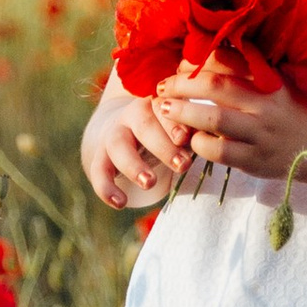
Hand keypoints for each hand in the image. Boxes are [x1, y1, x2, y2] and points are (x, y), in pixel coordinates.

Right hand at [81, 83, 185, 211]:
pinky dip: (106, 187)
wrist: (127, 129)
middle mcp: (132, 115)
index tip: (187, 139)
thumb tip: (208, 141)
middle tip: (183, 166)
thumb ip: (190, 132)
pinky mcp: (99, 155)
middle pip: (144, 127)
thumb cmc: (165, 130)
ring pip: (119, 146)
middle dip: (163, 147)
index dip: (174, 124)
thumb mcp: (178, 127)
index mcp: (156, 103)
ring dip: (134, 165)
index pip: (165, 109)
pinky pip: (98, 170)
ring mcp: (113, 134)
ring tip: (150, 184)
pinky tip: (120, 203)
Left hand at [154, 68, 306, 184]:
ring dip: (184, 112)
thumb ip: (247, 68)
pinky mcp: (255, 160)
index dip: (196, 60)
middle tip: (162, 87)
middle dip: (181, 84)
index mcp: (268, 78)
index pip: (226, 59)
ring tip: (165, 108)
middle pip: (215, 85)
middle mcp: (265, 103)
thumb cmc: (289, 108)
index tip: (179, 65)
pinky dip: (199, 143)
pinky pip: (219, 151)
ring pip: (214, 119)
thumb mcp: (275, 82)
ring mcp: (261, 133)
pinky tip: (192, 139)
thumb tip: (201, 52)